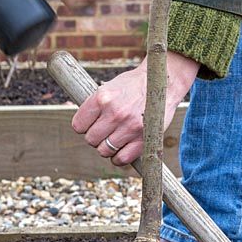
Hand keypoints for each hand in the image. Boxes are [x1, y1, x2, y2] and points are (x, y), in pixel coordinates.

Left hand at [72, 52, 200, 165]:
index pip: (78, 125)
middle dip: (96, 136)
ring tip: (115, 137)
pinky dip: (119, 158)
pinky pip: (122, 158)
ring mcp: (129, 127)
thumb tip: (82, 125)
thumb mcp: (110, 87)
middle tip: (105, 130)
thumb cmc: (133, 85)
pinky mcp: (143, 138)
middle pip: (90, 140)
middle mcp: (115, 113)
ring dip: (107, 147)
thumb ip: (95, 105)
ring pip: (104, 151)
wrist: (163, 82)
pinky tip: (121, 149)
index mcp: (102, 98)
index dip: (84, 126)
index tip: (91, 124)